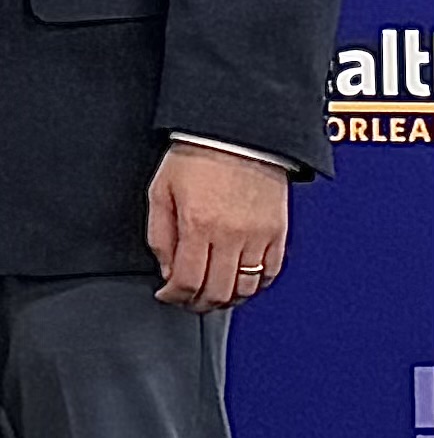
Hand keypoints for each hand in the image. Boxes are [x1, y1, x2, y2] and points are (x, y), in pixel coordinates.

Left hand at [147, 142, 290, 310]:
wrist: (238, 133)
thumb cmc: (196, 158)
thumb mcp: (161, 193)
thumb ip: (160, 236)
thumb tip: (167, 270)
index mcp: (198, 225)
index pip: (187, 282)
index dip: (174, 296)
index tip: (167, 294)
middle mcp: (232, 234)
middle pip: (218, 292)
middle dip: (198, 303)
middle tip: (187, 300)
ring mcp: (259, 235)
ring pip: (246, 288)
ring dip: (227, 299)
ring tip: (212, 293)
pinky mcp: (278, 231)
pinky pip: (271, 272)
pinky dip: (254, 285)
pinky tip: (239, 281)